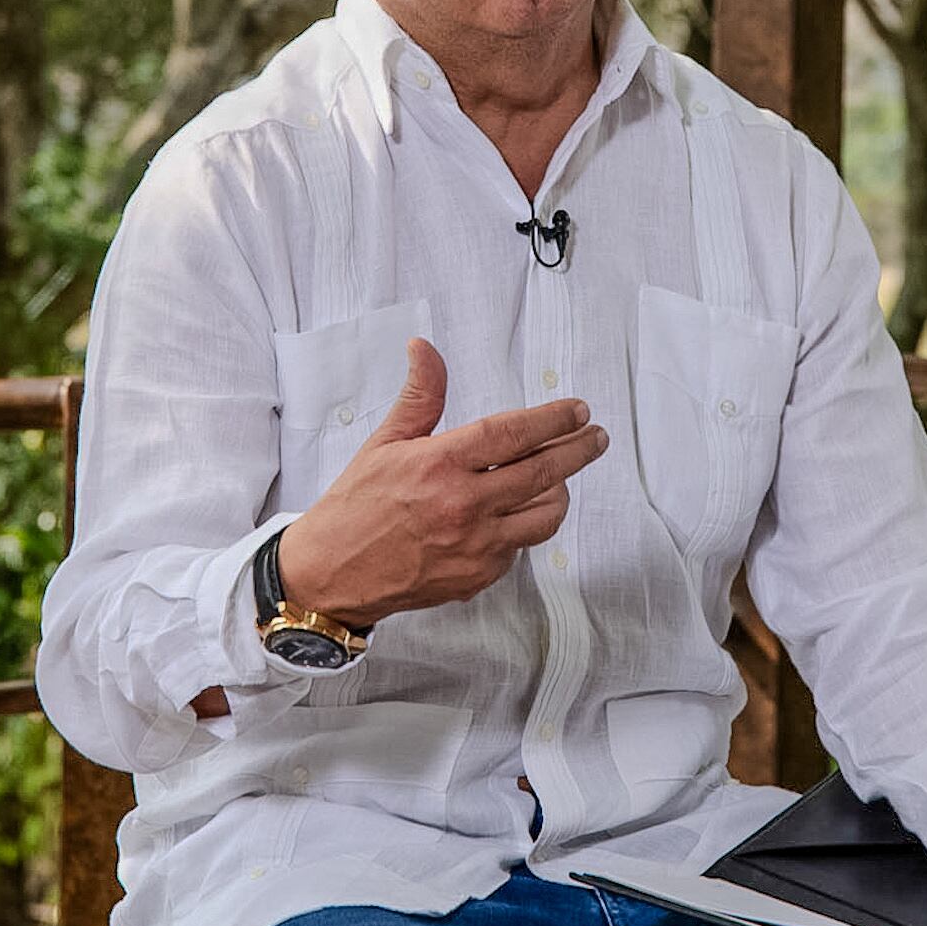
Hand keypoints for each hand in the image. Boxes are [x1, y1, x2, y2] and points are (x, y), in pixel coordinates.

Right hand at [275, 338, 605, 628]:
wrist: (331, 574)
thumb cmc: (355, 506)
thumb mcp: (384, 442)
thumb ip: (420, 396)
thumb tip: (424, 348)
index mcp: (439, 464)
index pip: (513, 434)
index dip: (553, 420)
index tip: (578, 410)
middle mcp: (463, 505)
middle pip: (544, 473)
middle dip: (579, 451)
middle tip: (595, 438)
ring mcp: (475, 546)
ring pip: (545, 516)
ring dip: (558, 492)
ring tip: (558, 478)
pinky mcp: (477, 577)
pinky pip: (520, 548)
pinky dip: (523, 527)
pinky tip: (514, 514)